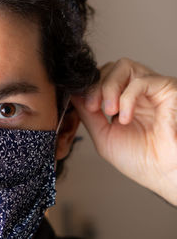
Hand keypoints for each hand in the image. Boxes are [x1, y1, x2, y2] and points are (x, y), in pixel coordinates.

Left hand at [71, 58, 176, 205]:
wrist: (164, 175)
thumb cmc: (140, 160)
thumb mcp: (104, 136)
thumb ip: (88, 115)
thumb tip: (73, 94)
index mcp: (123, 100)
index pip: (101, 77)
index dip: (89, 88)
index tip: (86, 107)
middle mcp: (138, 91)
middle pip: (110, 67)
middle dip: (96, 86)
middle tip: (93, 108)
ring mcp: (152, 88)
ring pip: (123, 66)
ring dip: (108, 87)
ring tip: (109, 111)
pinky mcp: (167, 89)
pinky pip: (141, 80)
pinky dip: (127, 97)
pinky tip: (124, 117)